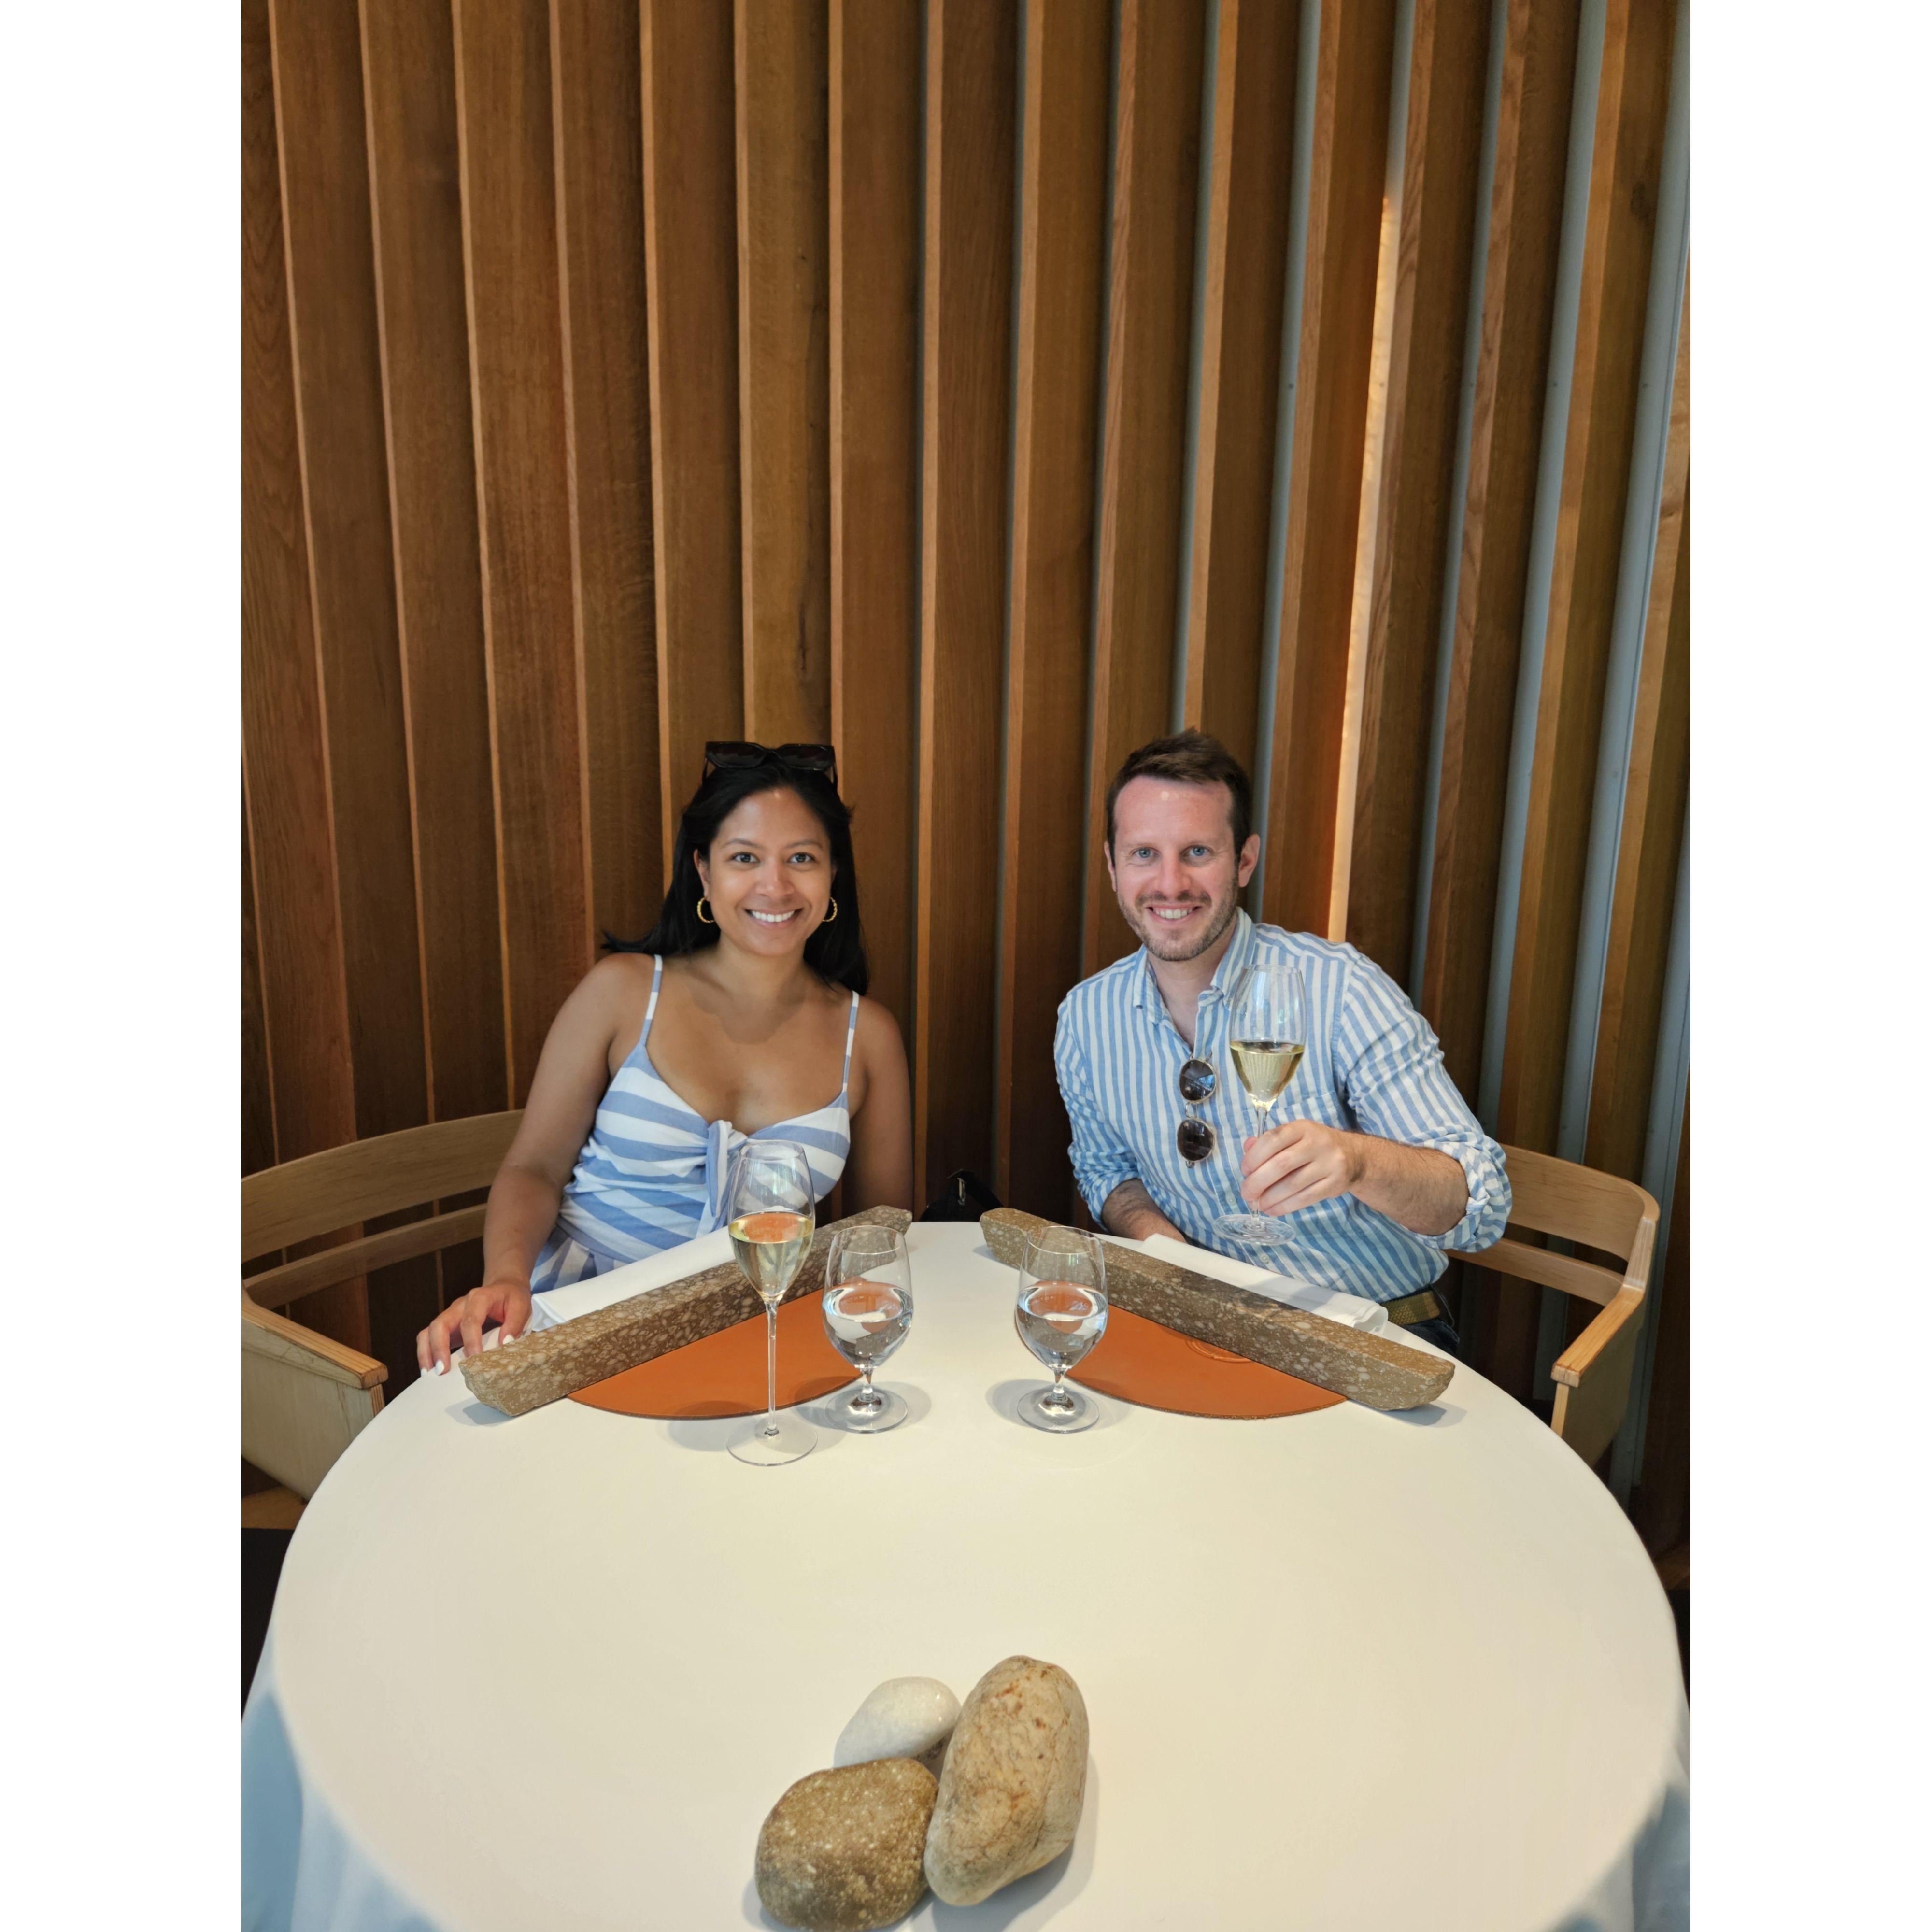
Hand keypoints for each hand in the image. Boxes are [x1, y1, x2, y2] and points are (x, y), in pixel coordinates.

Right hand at [416, 1278, 532, 1374]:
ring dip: (427, 1352)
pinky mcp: (447, 1326)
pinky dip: (427, 1352)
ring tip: (430, 1373)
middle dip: (439, 1347)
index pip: (470, 1320)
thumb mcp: (520, 1306)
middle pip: (441, 1324)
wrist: (504, 1286)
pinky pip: (429, 1337)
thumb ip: (514, 1324)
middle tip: (443, 1369)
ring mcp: (451, 1315)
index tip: (474, 1359)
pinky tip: (430, 1369)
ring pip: (429, 1331)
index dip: (471, 1341)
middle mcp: (460, 1306)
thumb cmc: (511, 1298)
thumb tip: (504, 1344)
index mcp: (479, 1298)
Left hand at [1239, 1120, 1363, 1218]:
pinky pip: (1305, 1198)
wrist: (1354, 1156)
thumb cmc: (1314, 1146)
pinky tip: (1272, 1210)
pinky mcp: (1335, 1184)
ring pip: (1293, 1185)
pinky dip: (1285, 1206)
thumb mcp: (1294, 1136)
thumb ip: (1269, 1142)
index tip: (1244, 1171)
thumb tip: (1247, 1148)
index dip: (1254, 1157)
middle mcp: (1318, 1143)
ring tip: (1257, 1205)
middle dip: (1258, 1182)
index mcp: (1303, 1128)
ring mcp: (1329, 1164)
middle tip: (1246, 1193)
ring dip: (1269, 1198)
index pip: (1273, 1139)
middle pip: (1281, 1164)